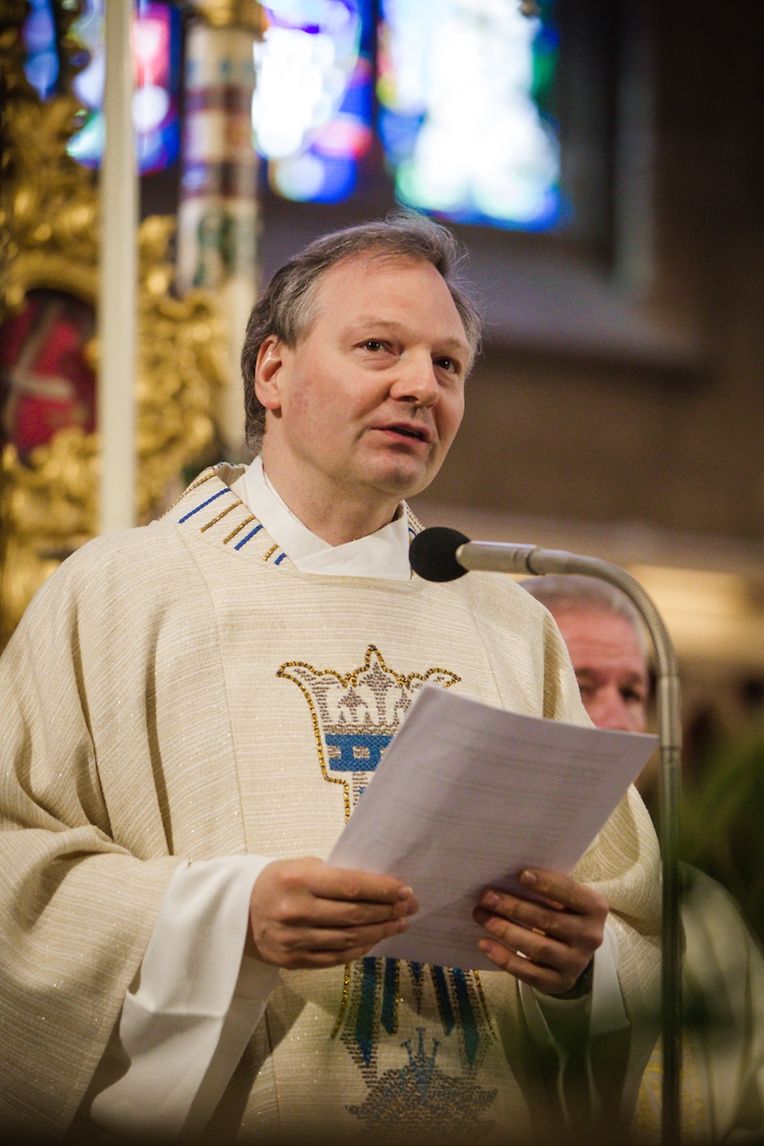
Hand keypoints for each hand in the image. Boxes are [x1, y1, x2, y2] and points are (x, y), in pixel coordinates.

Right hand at [249, 857, 417, 968]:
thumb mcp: (300, 866)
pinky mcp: (292, 961)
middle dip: (387, 911)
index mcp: (298, 879)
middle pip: (354, 915)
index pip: (351, 886)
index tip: (406, 891)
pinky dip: (358, 950)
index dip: (383, 890)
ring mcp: (293, 939)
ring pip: (348, 939)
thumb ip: (334, 875)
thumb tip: (378, 886)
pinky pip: (334, 958)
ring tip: (399, 924)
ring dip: (379, 932)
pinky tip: (374, 941)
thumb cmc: (276, 881)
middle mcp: (295, 910)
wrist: (234, 911)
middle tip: (410, 908)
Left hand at [472, 868, 607, 995]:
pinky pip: (529, 973)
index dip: (547, 883)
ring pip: (538, 947)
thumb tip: (506, 877)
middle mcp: (590, 936)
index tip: (521, 875)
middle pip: (548, 920)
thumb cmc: (562, 912)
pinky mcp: (560, 982)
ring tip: (481, 915)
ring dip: (506, 930)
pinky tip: (484, 943)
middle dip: (514, 907)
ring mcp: (576, 962)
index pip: (570, 893)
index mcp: (594, 907)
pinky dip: (505, 958)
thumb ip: (546, 888)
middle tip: (486, 896)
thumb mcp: (564, 898)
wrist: (575, 949)